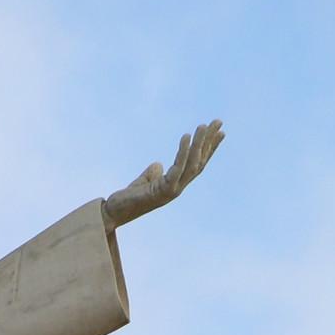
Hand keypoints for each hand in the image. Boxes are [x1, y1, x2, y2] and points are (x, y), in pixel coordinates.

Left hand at [103, 121, 223, 229]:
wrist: (113, 213)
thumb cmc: (127, 198)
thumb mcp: (144, 181)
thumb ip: (153, 173)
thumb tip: (158, 164)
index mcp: (175, 185)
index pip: (197, 164)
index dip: (209, 149)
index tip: (220, 131)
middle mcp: (177, 188)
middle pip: (199, 162)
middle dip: (209, 142)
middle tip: (218, 121)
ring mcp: (172, 191)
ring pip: (192, 165)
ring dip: (199, 144)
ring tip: (203, 125)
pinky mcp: (163, 192)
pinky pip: (177, 168)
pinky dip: (183, 152)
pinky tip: (186, 136)